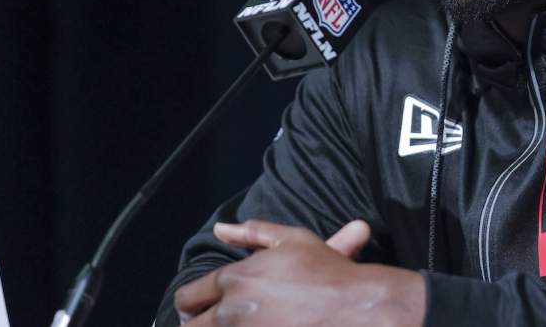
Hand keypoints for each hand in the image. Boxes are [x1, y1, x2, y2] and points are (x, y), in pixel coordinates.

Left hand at [173, 219, 424, 326]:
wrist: (358, 308)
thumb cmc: (328, 272)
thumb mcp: (294, 240)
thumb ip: (253, 233)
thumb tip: (220, 229)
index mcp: (234, 279)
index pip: (188, 297)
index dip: (192, 304)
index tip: (200, 310)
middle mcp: (232, 311)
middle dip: (197, 324)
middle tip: (214, 323)